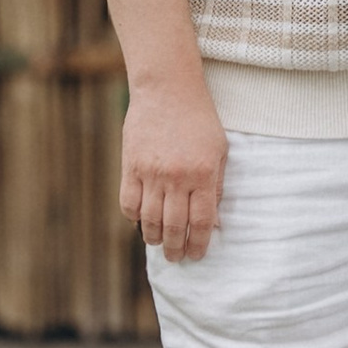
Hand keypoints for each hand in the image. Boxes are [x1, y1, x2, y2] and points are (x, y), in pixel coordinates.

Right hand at [120, 78, 227, 261]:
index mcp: (202, 174)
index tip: (197, 256)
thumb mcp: (219, 150)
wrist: (167, 89)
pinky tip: (141, 222)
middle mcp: (176, 177)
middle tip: (177, 258)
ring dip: (154, 238)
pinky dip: (134, 218)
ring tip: (159, 244)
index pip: (201, 222)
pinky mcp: (130, 166)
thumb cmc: (199, 120)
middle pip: (174, 226)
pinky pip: (128, 203)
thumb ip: (216, 186)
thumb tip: (211, 221)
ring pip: (149, 220)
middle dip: (176, 248)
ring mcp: (151, 173)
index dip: (198, 244)